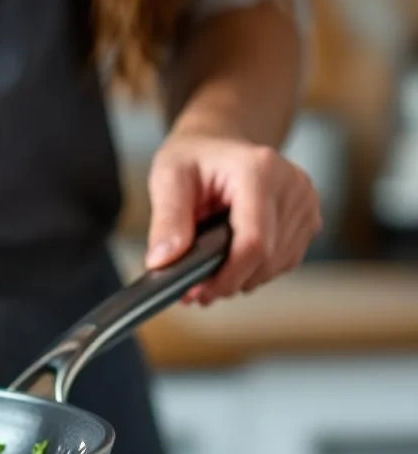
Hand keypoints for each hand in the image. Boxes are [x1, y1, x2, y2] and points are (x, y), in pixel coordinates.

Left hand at [143, 131, 321, 305]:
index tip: (197, 291)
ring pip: (278, 264)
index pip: (254, 240)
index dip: (227, 276)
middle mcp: (292, 184)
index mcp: (259, 170)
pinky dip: (257, 270)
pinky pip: (285, 260)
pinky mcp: (308, 217)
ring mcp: (305, 201)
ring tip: (208, 276)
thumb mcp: (168, 178)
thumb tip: (162, 262)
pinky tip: (231, 264)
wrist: (218, 142)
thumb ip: (167, 220)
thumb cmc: (193, 157)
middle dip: (229, 282)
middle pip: (268, 258)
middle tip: (194, 290)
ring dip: (243, 279)